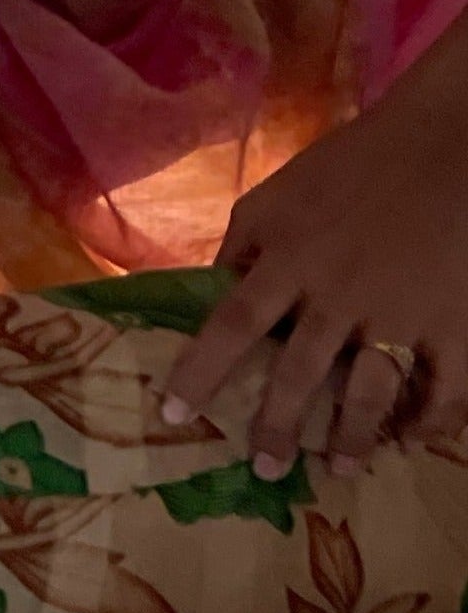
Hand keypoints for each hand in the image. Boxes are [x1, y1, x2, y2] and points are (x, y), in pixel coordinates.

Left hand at [160, 34, 467, 479]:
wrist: (448, 142)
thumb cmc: (354, 163)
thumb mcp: (277, 193)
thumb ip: (243, 243)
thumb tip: (211, 287)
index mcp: (288, 260)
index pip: (230, 326)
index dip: (199, 373)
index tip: (173, 414)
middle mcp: (339, 295)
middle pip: (299, 375)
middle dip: (278, 428)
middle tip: (264, 470)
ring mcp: (402, 313)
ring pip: (370, 394)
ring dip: (353, 438)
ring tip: (341, 469)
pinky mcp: (458, 323)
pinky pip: (445, 388)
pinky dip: (431, 421)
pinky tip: (413, 440)